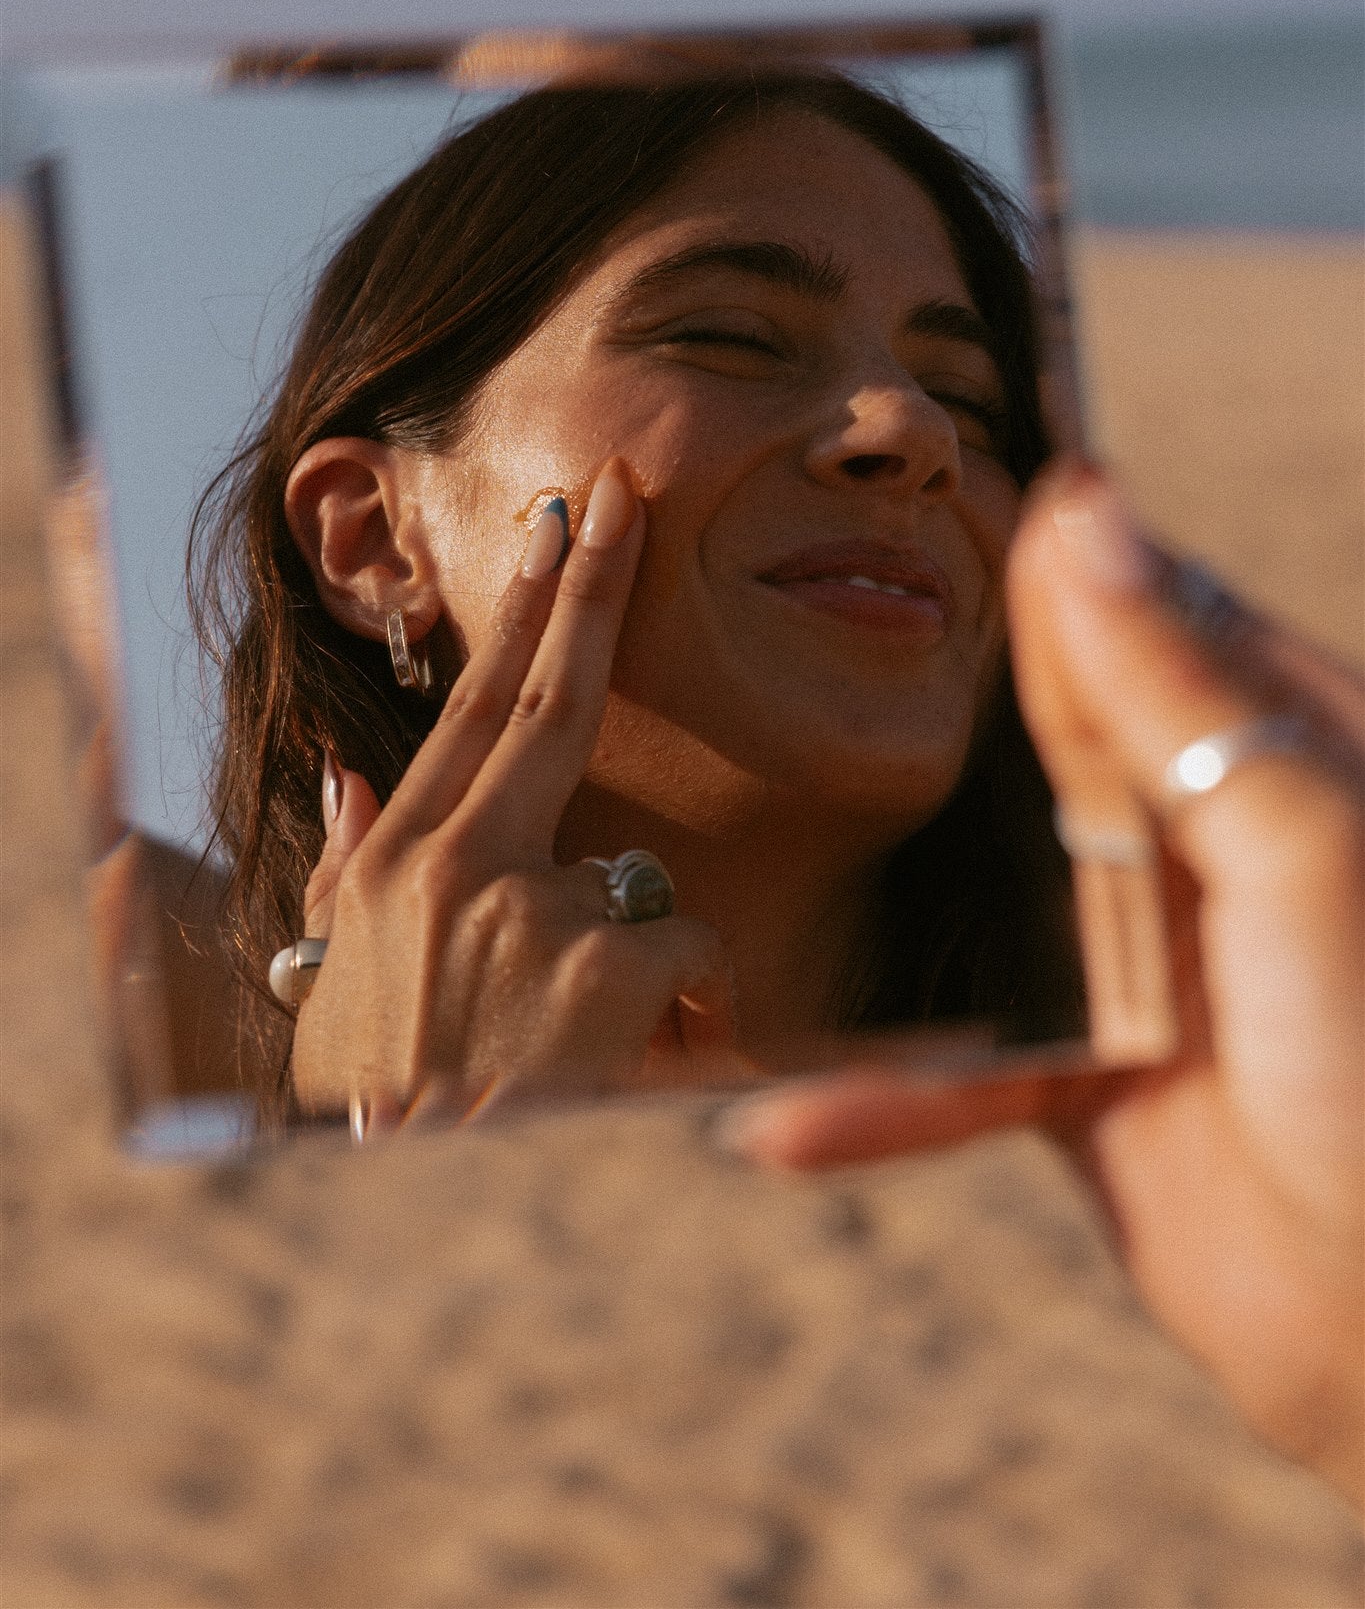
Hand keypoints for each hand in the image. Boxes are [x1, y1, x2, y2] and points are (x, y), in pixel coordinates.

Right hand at [291, 460, 733, 1124]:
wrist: (414, 1210)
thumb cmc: (382, 1092)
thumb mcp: (339, 980)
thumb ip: (348, 871)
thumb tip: (348, 771)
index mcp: (403, 861)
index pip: (480, 702)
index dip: (529, 602)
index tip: (561, 518)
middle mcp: (461, 865)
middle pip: (550, 697)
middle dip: (594, 582)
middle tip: (628, 492)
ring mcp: (534, 908)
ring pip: (634, 877)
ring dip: (630, 952)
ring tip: (576, 1045)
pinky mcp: (606, 966)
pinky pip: (687, 953)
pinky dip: (682, 1006)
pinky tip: (638, 1059)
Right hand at [721, 461, 1363, 1503]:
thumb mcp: (1299, 849)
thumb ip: (1183, 694)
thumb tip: (1084, 508)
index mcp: (1274, 753)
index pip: (1142, 617)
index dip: (1036, 567)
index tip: (896, 511)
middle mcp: (1201, 840)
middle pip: (1031, 745)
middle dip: (916, 721)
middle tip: (757, 656)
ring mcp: (1136, 956)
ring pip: (971, 899)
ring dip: (866, 916)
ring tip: (728, 875)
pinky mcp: (1082, 1075)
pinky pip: (955, 1065)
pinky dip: (876, 1095)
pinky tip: (779, 1120)